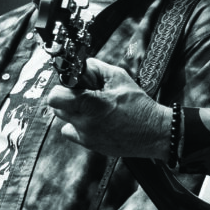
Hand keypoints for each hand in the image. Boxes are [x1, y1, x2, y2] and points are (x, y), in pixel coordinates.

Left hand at [47, 58, 170, 160]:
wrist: (153, 132)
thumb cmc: (139, 105)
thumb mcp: (120, 78)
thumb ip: (96, 68)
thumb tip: (81, 64)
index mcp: (91, 104)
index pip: (55, 97)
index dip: (61, 88)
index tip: (71, 86)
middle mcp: (85, 123)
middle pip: (58, 108)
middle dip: (67, 98)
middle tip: (83, 95)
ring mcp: (86, 136)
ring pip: (65, 120)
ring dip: (73, 112)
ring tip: (91, 108)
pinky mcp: (90, 145)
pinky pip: (72, 132)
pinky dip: (78, 126)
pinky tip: (92, 120)